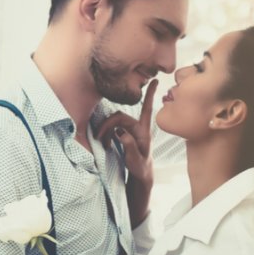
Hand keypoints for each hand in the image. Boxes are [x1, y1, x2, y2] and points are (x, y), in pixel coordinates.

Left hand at [96, 80, 158, 225]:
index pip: (146, 107)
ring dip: (108, 132)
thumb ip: (121, 130)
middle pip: (122, 116)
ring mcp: (140, 141)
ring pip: (121, 126)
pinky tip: (111, 145)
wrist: (141, 174)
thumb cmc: (134, 156)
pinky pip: (125, 139)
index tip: (155, 80)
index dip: (149, 94)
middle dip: (107, 123)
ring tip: (104, 144)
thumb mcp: (126, 141)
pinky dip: (118, 139)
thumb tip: (115, 128)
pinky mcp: (136, 151)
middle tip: (98, 135)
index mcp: (141, 127)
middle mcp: (142, 132)